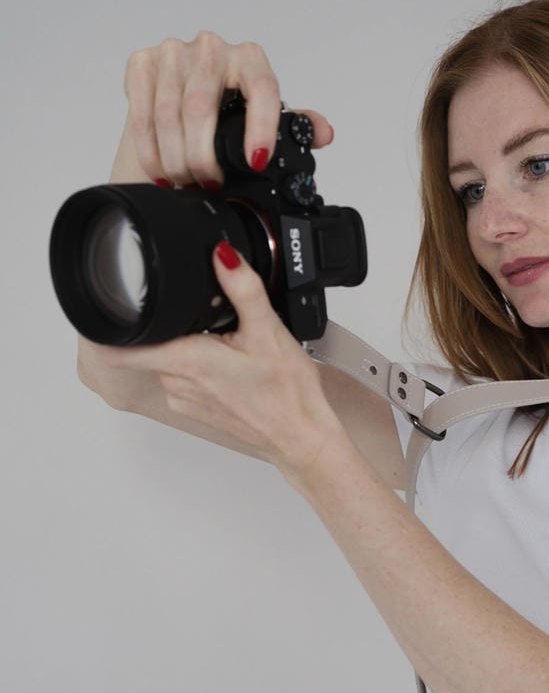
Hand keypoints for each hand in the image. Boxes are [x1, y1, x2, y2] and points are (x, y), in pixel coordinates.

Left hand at [98, 242, 346, 476]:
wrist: (301, 437)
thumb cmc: (287, 395)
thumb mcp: (269, 331)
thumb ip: (242, 288)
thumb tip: (223, 255)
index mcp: (187, 360)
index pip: (118, 347)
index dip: (105, 326)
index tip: (105, 311)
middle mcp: (177, 383)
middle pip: (152, 344)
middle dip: (172, 327)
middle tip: (211, 325)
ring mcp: (184, 399)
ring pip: (169, 360)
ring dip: (189, 348)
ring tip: (228, 348)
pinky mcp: (195, 410)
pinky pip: (184, 379)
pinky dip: (200, 368)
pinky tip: (232, 369)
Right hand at [123, 30, 332, 186]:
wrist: (180, 96)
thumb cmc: (227, 109)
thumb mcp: (263, 118)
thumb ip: (294, 126)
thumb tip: (322, 133)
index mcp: (250, 59)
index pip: (261, 88)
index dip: (261, 127)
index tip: (257, 161)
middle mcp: (212, 49)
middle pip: (202, 108)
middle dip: (204, 157)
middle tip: (210, 184)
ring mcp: (174, 53)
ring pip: (168, 115)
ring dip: (176, 159)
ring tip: (185, 182)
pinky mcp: (142, 63)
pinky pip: (142, 114)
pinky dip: (151, 151)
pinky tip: (161, 171)